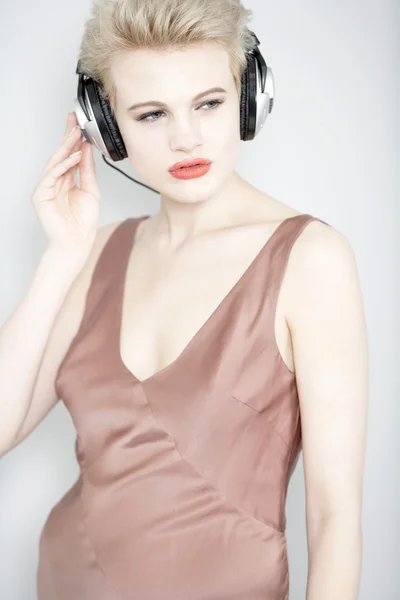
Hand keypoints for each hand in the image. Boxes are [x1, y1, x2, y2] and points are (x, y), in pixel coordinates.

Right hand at [31, 112, 100, 256]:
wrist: (76, 242)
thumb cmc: (82, 223)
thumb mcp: (90, 190)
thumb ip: (87, 170)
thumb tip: (86, 149)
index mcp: (66, 181)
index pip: (68, 156)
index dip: (73, 140)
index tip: (79, 125)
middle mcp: (55, 182)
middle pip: (60, 155)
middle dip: (67, 137)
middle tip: (75, 121)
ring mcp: (46, 188)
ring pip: (55, 162)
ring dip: (66, 147)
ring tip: (76, 133)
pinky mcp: (40, 195)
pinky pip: (52, 175)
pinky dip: (63, 164)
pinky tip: (74, 155)